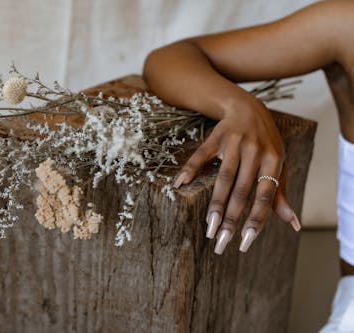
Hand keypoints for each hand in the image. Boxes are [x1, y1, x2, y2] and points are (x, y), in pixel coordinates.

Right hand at [173, 102, 300, 254]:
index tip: (244, 243)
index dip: (255, 221)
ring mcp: (234, 143)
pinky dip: (190, 169)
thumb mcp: (278, 163)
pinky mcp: (216, 136)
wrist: (248, 107)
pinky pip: (201, 155)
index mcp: (273, 160)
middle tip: (220, 242)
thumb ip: (280, 193)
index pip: (264, 196)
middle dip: (231, 219)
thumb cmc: (265, 141)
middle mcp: (255, 152)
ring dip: (215, 204)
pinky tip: (180, 184)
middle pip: (242, 191)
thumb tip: (292, 224)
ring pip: (223, 178)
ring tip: (208, 227)